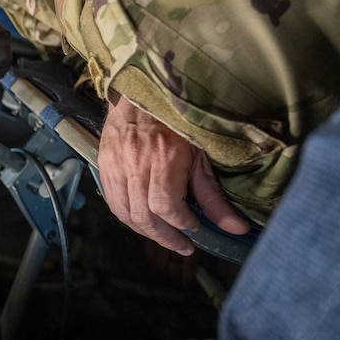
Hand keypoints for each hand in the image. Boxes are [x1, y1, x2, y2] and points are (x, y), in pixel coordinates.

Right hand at [98, 96, 248, 254]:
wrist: (142, 94)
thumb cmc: (176, 122)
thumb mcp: (201, 155)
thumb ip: (213, 195)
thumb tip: (235, 228)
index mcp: (163, 158)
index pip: (166, 206)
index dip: (182, 225)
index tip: (195, 228)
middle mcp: (135, 163)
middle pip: (143, 216)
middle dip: (165, 237)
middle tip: (183, 245)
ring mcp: (115, 163)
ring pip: (124, 213)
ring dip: (145, 232)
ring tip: (164, 236)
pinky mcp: (104, 163)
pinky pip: (112, 201)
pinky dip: (127, 217)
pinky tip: (143, 221)